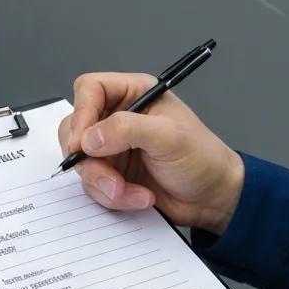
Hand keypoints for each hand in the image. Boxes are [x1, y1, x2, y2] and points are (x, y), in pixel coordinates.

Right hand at [58, 72, 243, 234]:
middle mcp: (118, 117)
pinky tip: (140, 198)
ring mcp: (112, 148)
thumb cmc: (202, 158)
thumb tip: (88, 139)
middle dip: (89, 158)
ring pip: (81, 162)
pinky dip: (112, 197)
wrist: (213, 199)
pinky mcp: (112, 174)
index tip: (83, 143)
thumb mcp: (168, 137)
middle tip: (108, 176)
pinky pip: (93, 185)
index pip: (90, 89)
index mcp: (134, 93)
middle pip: (75, 128)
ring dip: (104, 183)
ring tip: (133, 193)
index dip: (81, 113)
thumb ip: (126, 129)